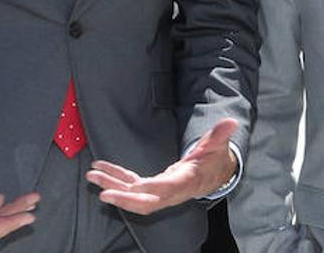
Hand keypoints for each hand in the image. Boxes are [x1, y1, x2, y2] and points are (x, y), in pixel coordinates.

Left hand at [85, 118, 238, 215]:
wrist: (212, 175)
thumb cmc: (212, 161)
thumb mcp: (217, 147)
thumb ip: (220, 135)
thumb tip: (231, 122)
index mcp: (185, 182)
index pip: (166, 189)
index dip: (149, 190)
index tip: (133, 187)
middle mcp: (169, 191)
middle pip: (145, 201)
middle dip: (123, 199)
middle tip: (102, 192)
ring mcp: (158, 191)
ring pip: (133, 195)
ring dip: (112, 186)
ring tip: (92, 177)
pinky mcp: (151, 186)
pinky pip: (131, 184)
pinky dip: (115, 178)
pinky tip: (101, 170)